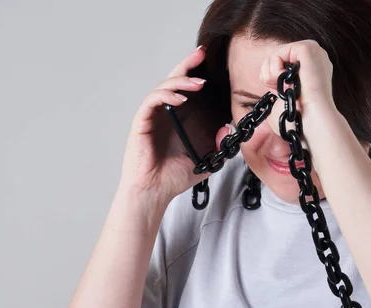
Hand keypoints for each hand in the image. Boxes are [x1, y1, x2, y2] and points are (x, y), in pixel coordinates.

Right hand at [119, 45, 230, 206]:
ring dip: (181, 81)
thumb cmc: (174, 176)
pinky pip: (152, 101)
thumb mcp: (205, 160)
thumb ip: (218, 145)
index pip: (186, 88)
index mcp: (178, 118)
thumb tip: (228, 128)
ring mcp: (152, 116)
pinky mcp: (142, 122)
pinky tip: (180, 98)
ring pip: (164, 86)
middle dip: (188, 64)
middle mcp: (164, 113)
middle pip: (174, 79)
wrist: (155, 191)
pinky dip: (166, 95)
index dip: (196, 72)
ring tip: (198, 83)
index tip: (209, 61)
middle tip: (201, 54)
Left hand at [259, 40, 343, 169]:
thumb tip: (272, 90)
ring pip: (275, 53)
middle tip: (284, 91)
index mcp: (311, 69)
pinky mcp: (309, 48)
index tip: (284, 94)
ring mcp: (314, 51)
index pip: (280, 64)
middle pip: (276, 56)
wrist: (311, 124)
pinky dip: (275, 70)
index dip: (273, 80)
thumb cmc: (298, 120)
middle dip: (270, 76)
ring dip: (271, 75)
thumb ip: (277, 89)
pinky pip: (279, 51)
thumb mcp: (283, 101)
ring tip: (287, 87)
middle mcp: (315, 57)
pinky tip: (288, 82)